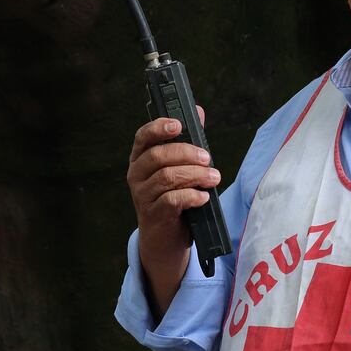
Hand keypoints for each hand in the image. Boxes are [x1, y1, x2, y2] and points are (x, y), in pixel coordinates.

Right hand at [126, 107, 220, 308]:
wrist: (165, 239)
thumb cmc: (172, 197)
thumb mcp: (179, 168)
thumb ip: (188, 141)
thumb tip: (199, 112)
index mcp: (141, 158)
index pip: (143, 136)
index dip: (159, 128)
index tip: (178, 125)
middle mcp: (137, 175)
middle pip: (158, 156)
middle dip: (186, 154)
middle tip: (208, 158)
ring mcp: (143, 196)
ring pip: (167, 177)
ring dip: (195, 175)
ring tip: (214, 178)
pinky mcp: (154, 215)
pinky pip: (172, 200)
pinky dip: (191, 196)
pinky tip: (203, 197)